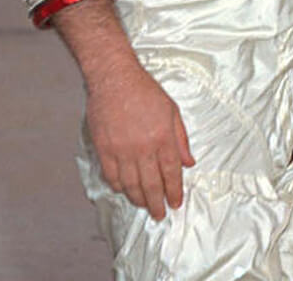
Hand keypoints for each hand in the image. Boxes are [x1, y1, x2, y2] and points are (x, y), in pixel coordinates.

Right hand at [84, 61, 194, 219]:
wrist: (114, 78)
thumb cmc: (145, 92)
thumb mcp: (172, 111)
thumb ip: (181, 139)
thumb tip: (188, 163)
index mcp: (162, 137)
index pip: (171, 172)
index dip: (174, 191)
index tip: (176, 203)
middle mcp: (142, 147)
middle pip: (151, 184)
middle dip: (157, 203)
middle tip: (160, 214)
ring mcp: (121, 149)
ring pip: (130, 184)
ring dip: (138, 198)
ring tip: (144, 206)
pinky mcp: (103, 148)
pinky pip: (111, 176)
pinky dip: (118, 186)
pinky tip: (124, 191)